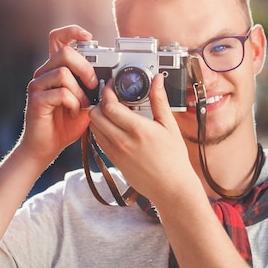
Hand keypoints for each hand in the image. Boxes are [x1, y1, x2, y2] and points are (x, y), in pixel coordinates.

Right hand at [19, 25, 96, 163]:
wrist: (47, 147)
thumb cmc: (65, 124)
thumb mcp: (85, 100)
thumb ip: (91, 86)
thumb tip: (110, 76)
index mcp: (55, 69)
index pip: (58, 38)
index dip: (72, 31)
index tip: (88, 36)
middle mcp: (44, 73)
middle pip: (65, 52)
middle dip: (86, 68)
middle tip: (93, 86)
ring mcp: (37, 85)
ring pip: (63, 73)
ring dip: (80, 91)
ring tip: (82, 105)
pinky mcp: (36, 100)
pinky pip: (60, 92)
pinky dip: (73, 103)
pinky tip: (73, 112)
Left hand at [88, 75, 198, 203]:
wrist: (171, 187)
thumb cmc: (174, 159)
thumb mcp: (169, 126)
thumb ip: (160, 100)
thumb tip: (157, 80)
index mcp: (138, 130)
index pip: (109, 106)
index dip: (107, 91)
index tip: (113, 85)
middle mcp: (123, 141)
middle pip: (95, 115)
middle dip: (100, 102)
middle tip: (110, 97)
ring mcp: (115, 152)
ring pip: (93, 127)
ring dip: (98, 115)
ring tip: (111, 111)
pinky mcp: (113, 160)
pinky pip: (98, 140)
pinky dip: (100, 129)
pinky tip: (112, 126)